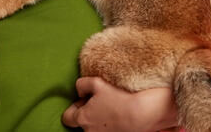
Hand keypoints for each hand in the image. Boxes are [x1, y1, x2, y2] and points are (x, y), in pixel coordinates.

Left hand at [62, 77, 177, 131]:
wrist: (143, 112)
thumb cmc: (119, 97)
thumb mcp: (97, 83)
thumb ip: (81, 85)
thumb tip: (79, 91)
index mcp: (82, 118)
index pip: (67, 117)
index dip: (75, 107)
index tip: (85, 100)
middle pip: (82, 123)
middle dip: (89, 113)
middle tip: (101, 102)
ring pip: (95, 128)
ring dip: (100, 119)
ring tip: (113, 108)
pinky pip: (107, 130)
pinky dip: (110, 125)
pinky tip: (119, 115)